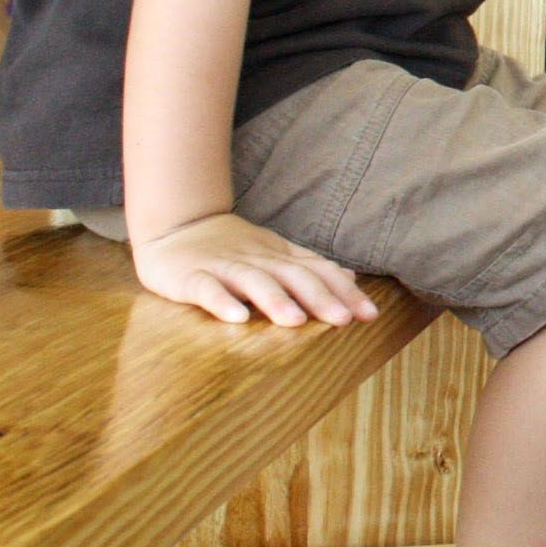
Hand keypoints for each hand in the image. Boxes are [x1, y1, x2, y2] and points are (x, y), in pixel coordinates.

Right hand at [130, 211, 377, 326]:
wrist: (176, 225)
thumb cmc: (232, 248)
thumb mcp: (275, 254)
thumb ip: (309, 267)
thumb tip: (350, 277)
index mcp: (280, 256)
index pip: (318, 271)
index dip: (344, 292)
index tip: (369, 315)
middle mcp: (258, 259)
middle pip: (293, 275)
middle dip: (320, 297)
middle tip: (343, 321)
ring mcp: (223, 267)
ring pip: (253, 281)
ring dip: (276, 300)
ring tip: (296, 321)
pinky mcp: (189, 277)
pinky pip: (206, 289)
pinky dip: (221, 302)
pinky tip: (236, 318)